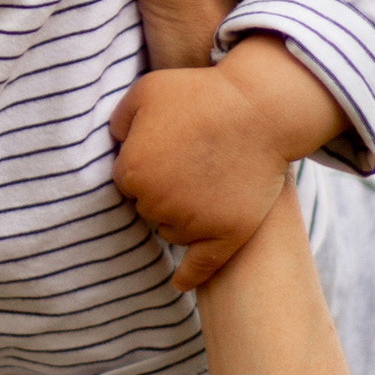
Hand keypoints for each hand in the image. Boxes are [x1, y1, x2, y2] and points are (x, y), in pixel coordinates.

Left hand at [106, 61, 291, 292]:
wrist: (260, 107)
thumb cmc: (202, 93)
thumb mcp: (146, 90)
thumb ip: (118, 120)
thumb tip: (114, 144)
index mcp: (131, 171)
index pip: (127, 183)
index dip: (147, 166)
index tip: (168, 151)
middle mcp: (157, 203)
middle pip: (148, 209)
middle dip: (163, 191)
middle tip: (191, 164)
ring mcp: (192, 223)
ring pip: (173, 232)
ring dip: (182, 219)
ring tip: (208, 185)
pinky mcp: (226, 235)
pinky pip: (199, 267)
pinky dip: (189, 276)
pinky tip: (180, 284)